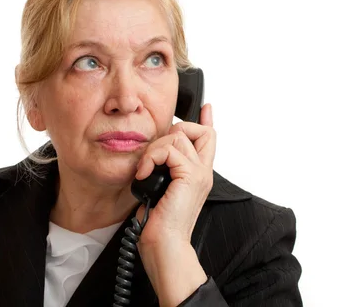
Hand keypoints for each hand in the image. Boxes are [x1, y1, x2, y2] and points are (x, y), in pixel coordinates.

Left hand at [134, 103, 215, 304]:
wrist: (165, 246)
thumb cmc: (159, 227)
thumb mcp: (158, 191)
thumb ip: (161, 172)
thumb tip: (151, 160)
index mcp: (197, 175)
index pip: (209, 139)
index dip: (206, 120)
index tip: (206, 107)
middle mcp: (203, 172)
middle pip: (198, 130)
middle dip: (172, 132)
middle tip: (154, 155)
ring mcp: (199, 173)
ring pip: (178, 136)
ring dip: (155, 150)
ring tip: (146, 171)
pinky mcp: (190, 176)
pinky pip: (169, 149)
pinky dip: (151, 159)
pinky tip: (144, 175)